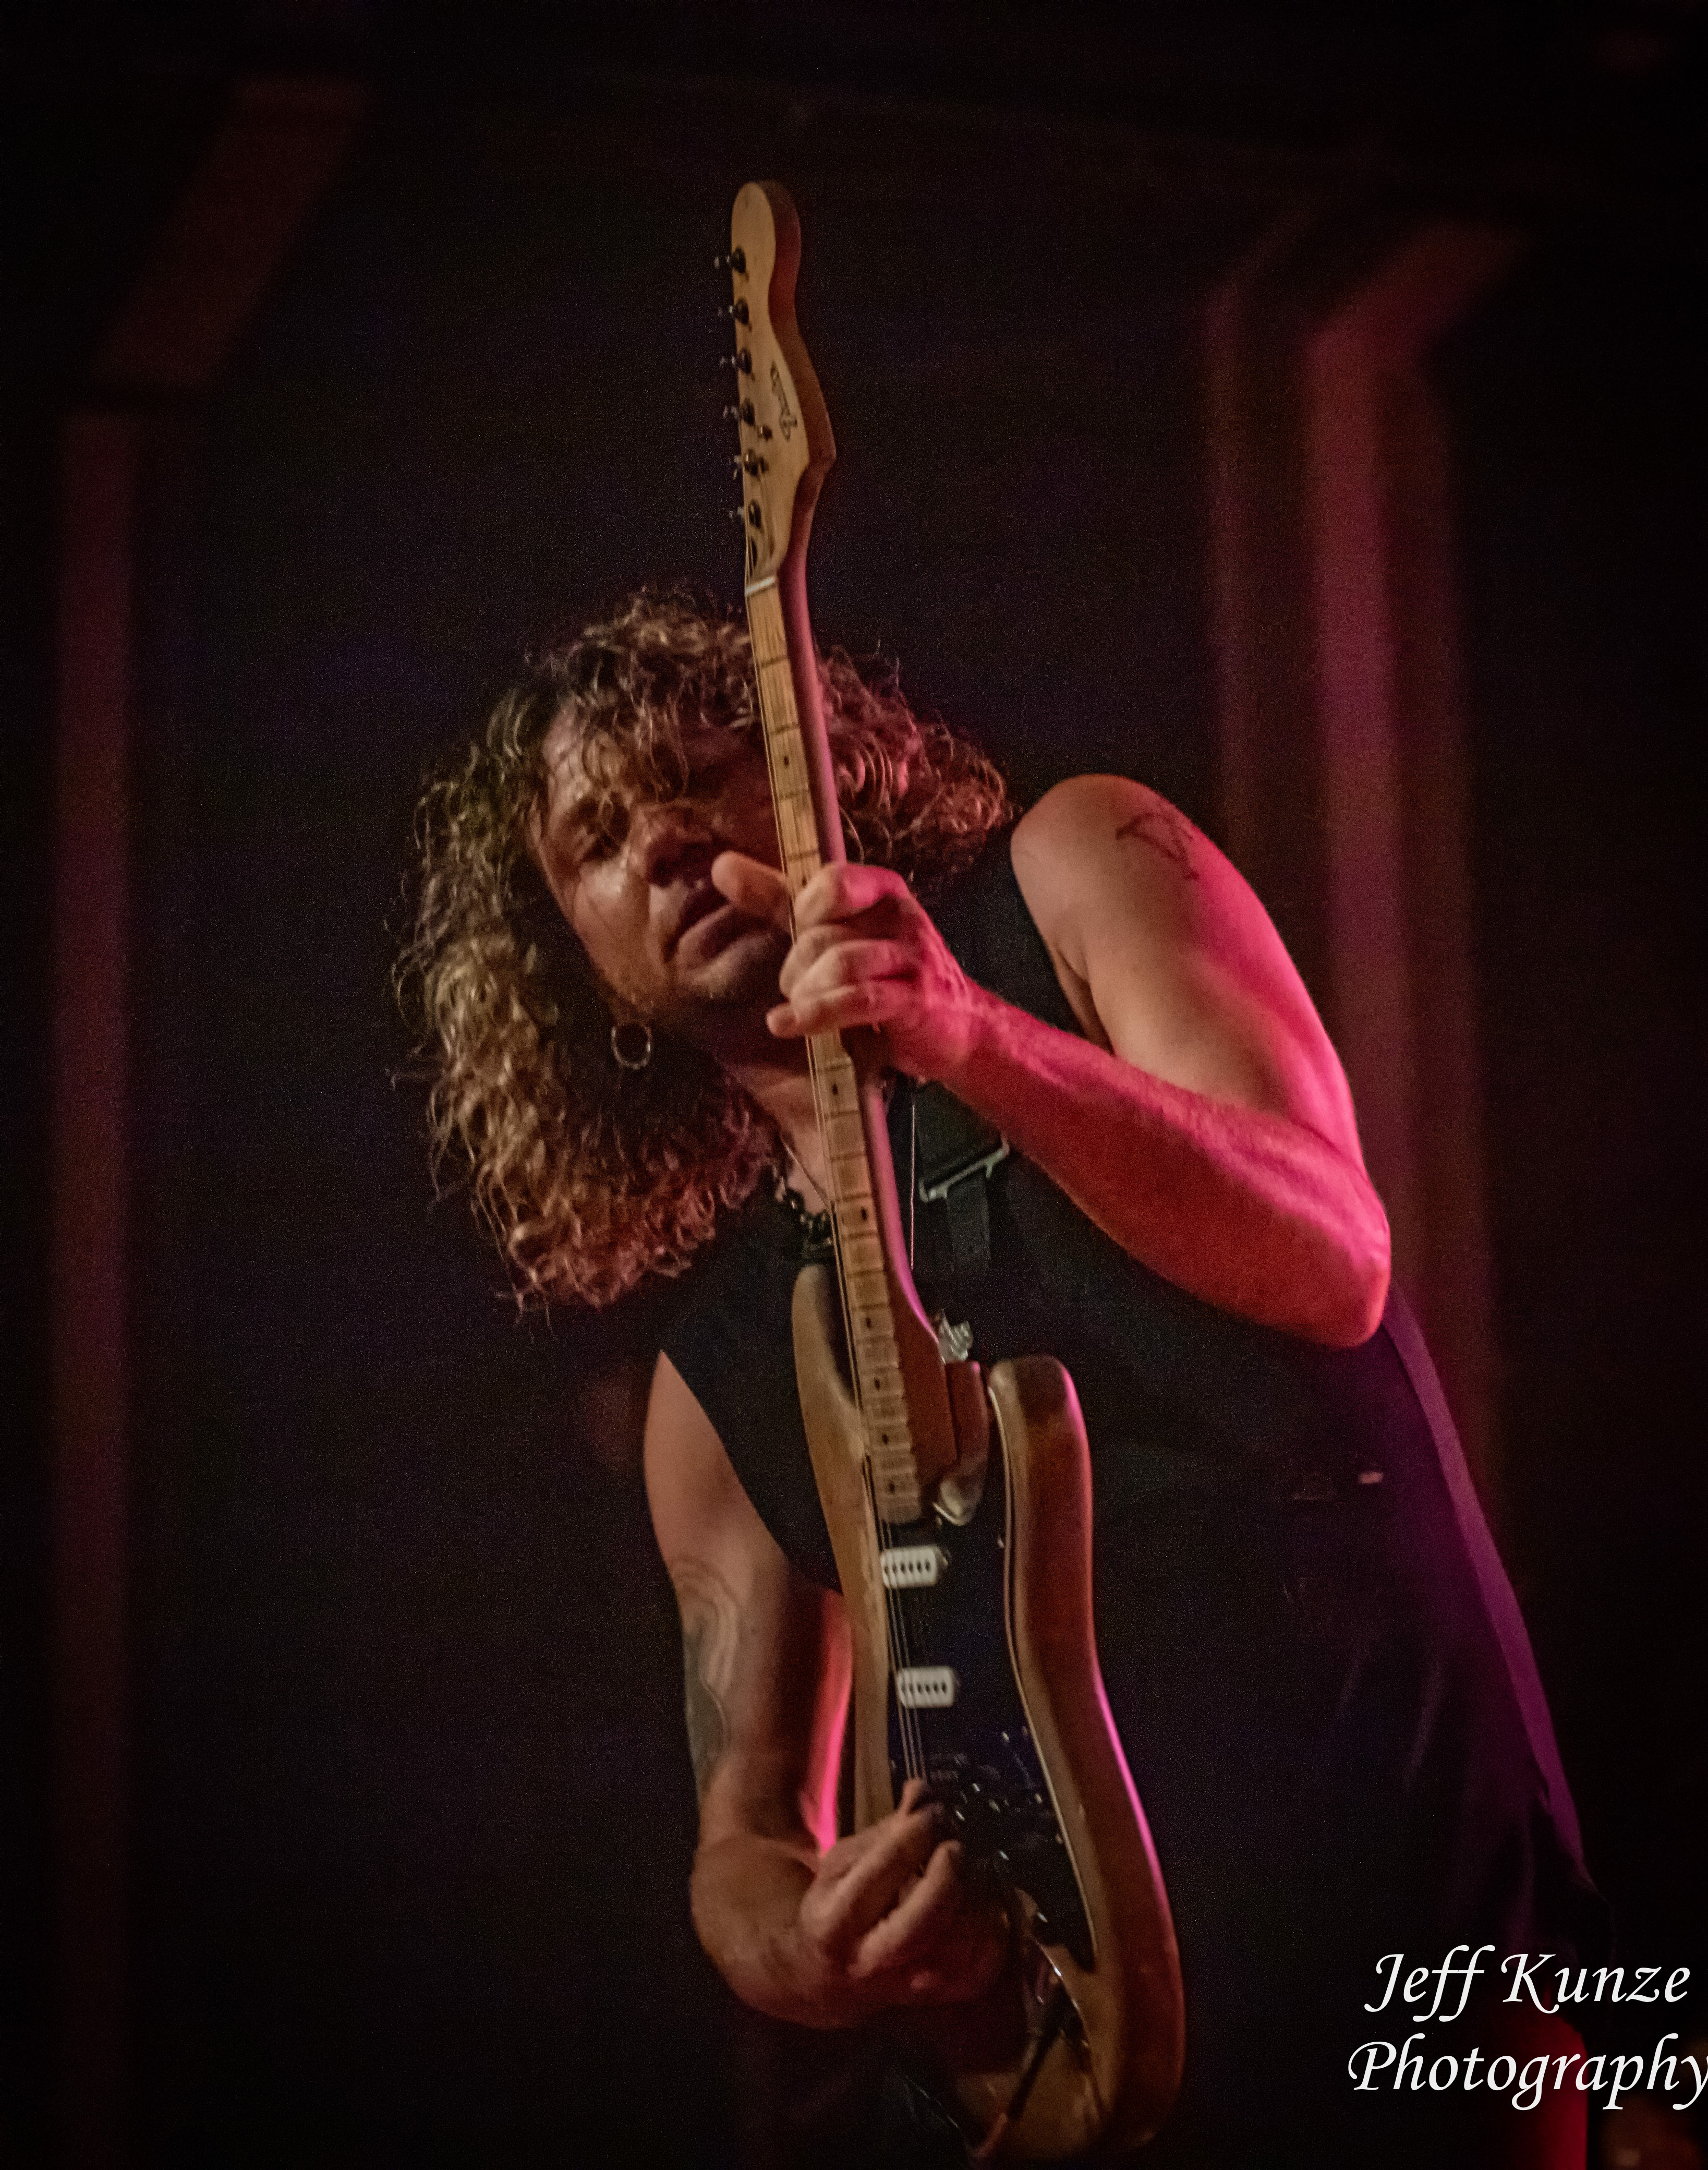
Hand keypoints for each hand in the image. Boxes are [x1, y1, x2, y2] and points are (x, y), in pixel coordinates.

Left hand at [711, 852, 984, 1082]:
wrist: (957, 1026)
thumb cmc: (888, 974)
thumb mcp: (836, 929)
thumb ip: (779, 899)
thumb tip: (721, 866)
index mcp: (882, 891)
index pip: (833, 881)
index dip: (804, 909)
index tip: (797, 933)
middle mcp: (901, 918)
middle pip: (825, 932)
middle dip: (797, 967)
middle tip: (796, 987)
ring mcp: (911, 959)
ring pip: (840, 964)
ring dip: (807, 992)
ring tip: (800, 1007)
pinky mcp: (914, 1001)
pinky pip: (857, 1000)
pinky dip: (815, 1014)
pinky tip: (786, 1024)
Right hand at [791, 1778, 1008, 2019]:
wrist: (829, 1980)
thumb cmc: (837, 1909)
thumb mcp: (843, 1865)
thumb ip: (885, 1831)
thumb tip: (922, 1791)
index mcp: (835, 1923)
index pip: (879, 1877)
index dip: (910, 1839)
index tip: (929, 1812)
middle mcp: (873, 1961)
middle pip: (923, 1922)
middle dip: (947, 1875)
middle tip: (955, 1845)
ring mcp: (911, 1985)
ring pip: (959, 1945)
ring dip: (975, 1896)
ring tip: (972, 1866)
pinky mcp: (943, 1996)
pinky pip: (983, 1966)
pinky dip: (994, 1929)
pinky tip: (985, 1899)